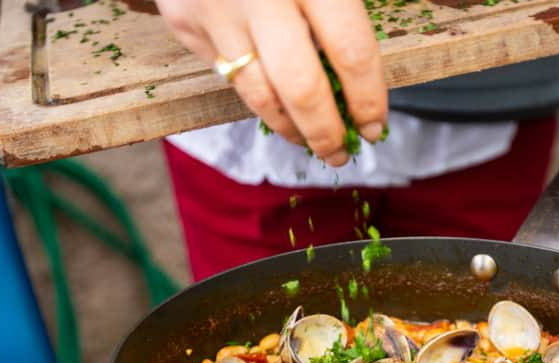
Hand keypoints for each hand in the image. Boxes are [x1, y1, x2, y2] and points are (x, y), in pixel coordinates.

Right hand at [156, 0, 387, 166]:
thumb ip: (345, 6)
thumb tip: (366, 76)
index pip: (350, 51)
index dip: (368, 98)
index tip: (375, 126)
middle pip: (301, 88)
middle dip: (326, 132)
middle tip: (341, 151)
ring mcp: (215, 10)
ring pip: (258, 94)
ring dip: (289, 129)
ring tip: (310, 141)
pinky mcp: (184, 20)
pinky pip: (225, 73)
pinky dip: (255, 94)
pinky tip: (275, 103)